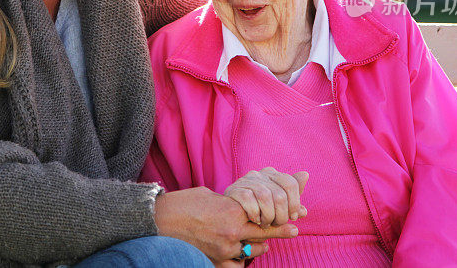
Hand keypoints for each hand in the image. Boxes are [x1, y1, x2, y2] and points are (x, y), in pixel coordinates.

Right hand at [154, 187, 298, 264]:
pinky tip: (242, 258)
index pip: (264, 216)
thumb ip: (231, 202)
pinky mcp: (214, 262)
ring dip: (257, 248)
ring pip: (251, 252)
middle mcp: (232, 232)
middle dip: (276, 232)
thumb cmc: (184, 204)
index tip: (296, 221)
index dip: (280, 219)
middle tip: (292, 229)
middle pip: (263, 235)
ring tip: (262, 244)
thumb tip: (241, 204)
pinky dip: (241, 263)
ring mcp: (223, 250)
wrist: (160, 221)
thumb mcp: (212, 196)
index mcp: (233, 211)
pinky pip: (236, 267)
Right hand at [223, 168, 308, 227]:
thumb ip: (291, 204)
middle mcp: (260, 174)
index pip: (291, 184)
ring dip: (268, 216)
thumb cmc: (257, 210)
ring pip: (265, 196)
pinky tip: (255, 220)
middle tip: (277, 224)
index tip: (293, 217)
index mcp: (272, 175)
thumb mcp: (276, 208)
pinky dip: (255, 214)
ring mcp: (246, 181)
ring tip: (266, 224)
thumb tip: (305, 204)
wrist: (230, 213)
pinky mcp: (234, 189)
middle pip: (279, 194)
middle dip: (281, 215)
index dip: (295, 203)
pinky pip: (249, 200)